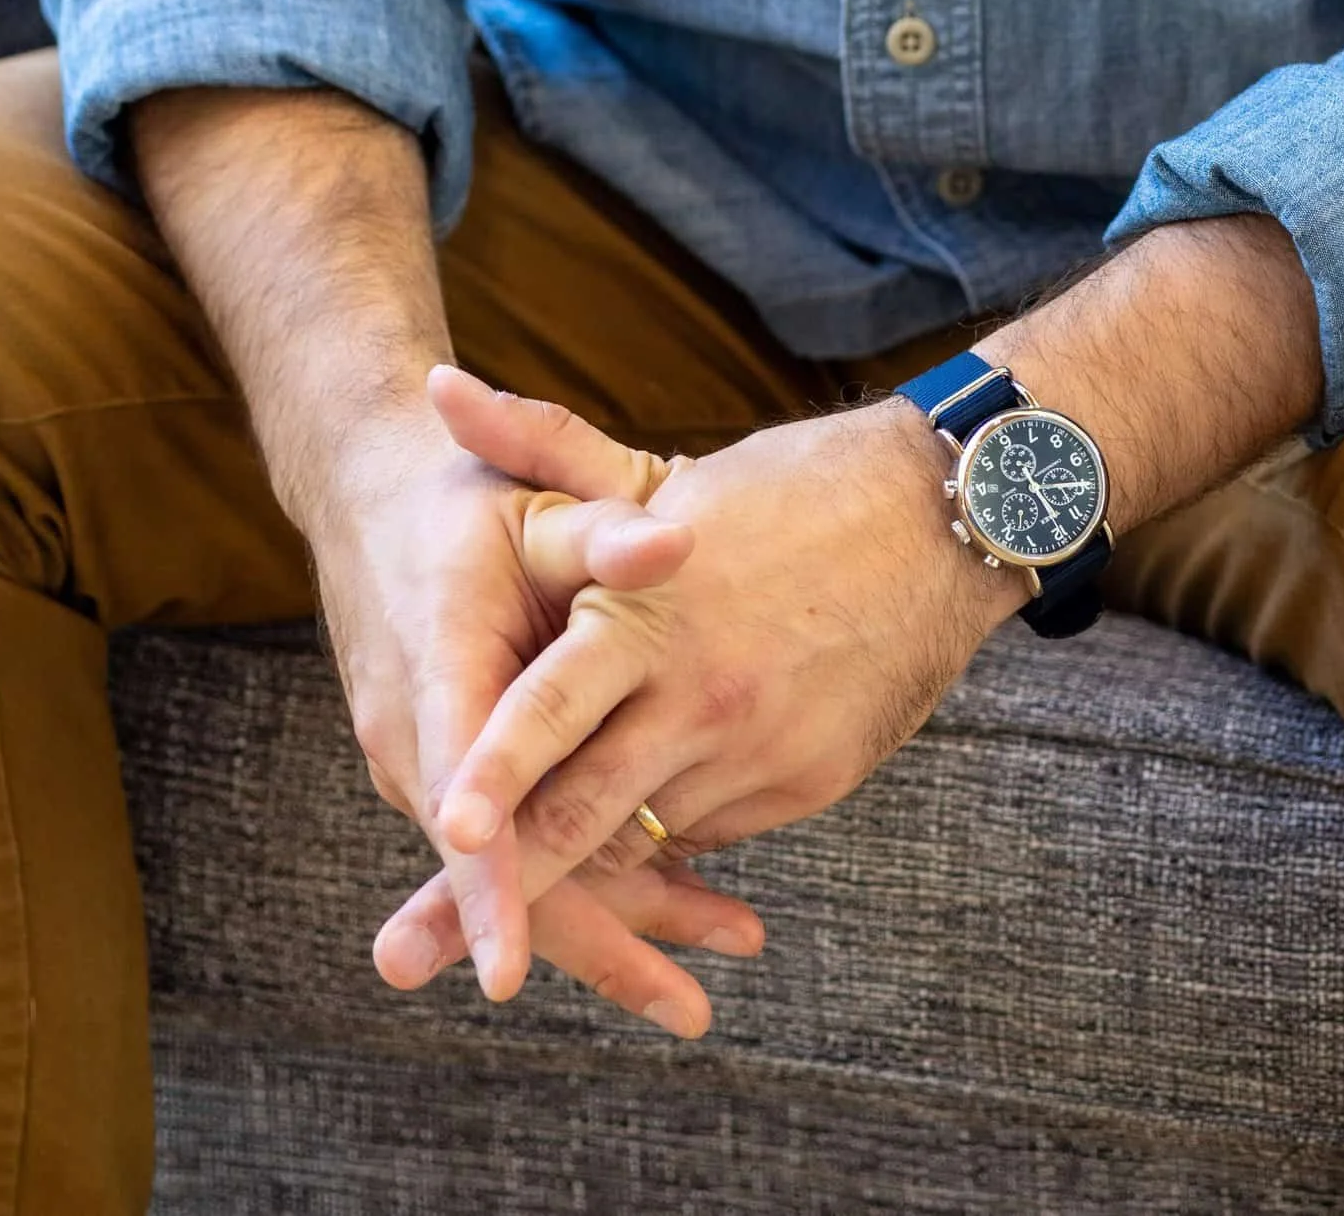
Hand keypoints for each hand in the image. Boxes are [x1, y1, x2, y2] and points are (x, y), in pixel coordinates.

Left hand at [371, 369, 1018, 989]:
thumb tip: (436, 385)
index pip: (553, 707)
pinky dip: (662, 830)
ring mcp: (757, 749)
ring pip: (641, 832)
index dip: (496, 772)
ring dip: (582, 858)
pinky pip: (706, 830)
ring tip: (503, 902)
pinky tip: (634, 815)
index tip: (445, 826)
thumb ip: (538, 444)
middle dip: (495, 889)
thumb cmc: (785, 489)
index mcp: (650, 614)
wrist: (940, 521)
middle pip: (583, 812)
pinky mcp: (806, 785)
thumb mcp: (654, 471)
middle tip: (403, 957)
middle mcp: (700, 694)